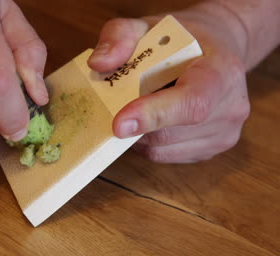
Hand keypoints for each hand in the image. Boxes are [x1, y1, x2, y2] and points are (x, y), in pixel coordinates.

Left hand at [88, 11, 249, 162]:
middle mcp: (230, 106)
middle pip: (168, 133)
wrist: (216, 50)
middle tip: (120, 102)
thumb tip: (98, 63)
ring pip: (161, 149)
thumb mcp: (147, 25)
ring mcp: (224, 133)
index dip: (153, 115)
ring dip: (138, 134)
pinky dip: (147, 142)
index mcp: (221, 70)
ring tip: (140, 106)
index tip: (118, 123)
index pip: (191, 103)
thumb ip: (120, 36)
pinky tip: (151, 120)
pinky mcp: (212, 150)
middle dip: (133, 122)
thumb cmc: (182, 39)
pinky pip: (164, 156)